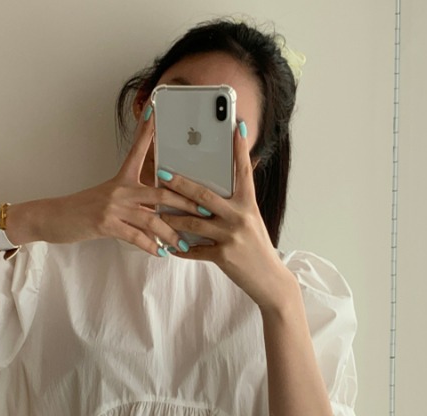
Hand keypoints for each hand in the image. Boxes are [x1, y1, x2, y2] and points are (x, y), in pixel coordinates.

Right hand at [41, 109, 202, 254]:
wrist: (53, 218)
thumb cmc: (81, 209)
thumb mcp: (106, 197)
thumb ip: (132, 200)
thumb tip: (155, 211)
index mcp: (121, 179)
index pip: (139, 150)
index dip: (149, 132)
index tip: (157, 113)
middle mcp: (120, 189)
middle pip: (161, 192)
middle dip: (186, 203)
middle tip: (205, 211)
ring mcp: (113, 206)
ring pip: (152, 218)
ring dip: (170, 234)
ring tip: (182, 244)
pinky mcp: (106, 224)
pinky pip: (135, 236)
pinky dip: (150, 246)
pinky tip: (159, 253)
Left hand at [156, 121, 291, 308]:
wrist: (268, 279)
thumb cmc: (256, 247)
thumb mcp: (251, 220)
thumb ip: (237, 203)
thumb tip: (221, 186)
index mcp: (248, 203)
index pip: (244, 170)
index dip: (240, 147)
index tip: (235, 126)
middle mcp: (240, 216)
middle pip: (204, 195)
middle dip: (181, 184)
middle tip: (163, 174)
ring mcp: (230, 236)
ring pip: (193, 222)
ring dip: (172, 217)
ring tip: (157, 211)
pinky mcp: (223, 256)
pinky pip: (195, 250)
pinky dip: (181, 248)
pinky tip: (170, 247)